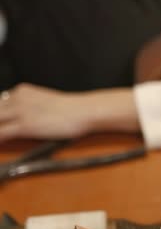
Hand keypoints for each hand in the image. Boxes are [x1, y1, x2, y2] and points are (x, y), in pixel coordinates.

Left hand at [0, 83, 138, 141]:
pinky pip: (0, 133)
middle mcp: (17, 98)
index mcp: (22, 91)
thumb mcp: (46, 102)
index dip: (0, 115)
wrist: (85, 111)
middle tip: (2, 130)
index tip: (3, 121)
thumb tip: (24, 118)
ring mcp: (20, 111)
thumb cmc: (72, 109)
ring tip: (1, 137)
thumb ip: (31, 106)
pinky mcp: (25, 125)